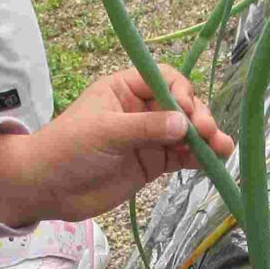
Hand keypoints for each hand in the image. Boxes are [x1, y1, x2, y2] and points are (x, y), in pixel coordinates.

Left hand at [0, 65, 231, 226]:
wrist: (46, 189)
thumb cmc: (67, 149)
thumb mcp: (105, 132)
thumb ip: (146, 128)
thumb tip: (185, 123)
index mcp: (124, 89)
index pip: (163, 79)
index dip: (181, 92)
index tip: (188, 111)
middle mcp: (140, 110)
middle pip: (181, 106)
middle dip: (198, 117)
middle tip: (207, 134)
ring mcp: (148, 137)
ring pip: (186, 133)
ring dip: (206, 139)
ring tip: (223, 149)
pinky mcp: (151, 163)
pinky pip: (182, 157)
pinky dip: (199, 159)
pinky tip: (216, 161)